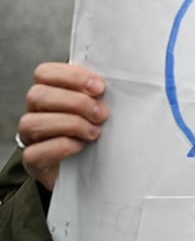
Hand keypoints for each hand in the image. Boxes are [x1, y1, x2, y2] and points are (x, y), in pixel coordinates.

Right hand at [17, 63, 107, 190]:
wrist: (90, 168)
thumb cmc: (95, 128)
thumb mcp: (98, 107)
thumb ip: (99, 93)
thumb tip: (117, 83)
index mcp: (50, 91)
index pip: (45, 73)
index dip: (72, 77)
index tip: (99, 87)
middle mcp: (35, 111)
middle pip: (38, 95)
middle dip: (76, 102)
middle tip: (102, 114)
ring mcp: (31, 136)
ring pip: (33, 122)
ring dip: (70, 124)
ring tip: (94, 132)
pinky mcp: (33, 160)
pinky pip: (35, 152)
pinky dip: (62, 146)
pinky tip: (80, 146)